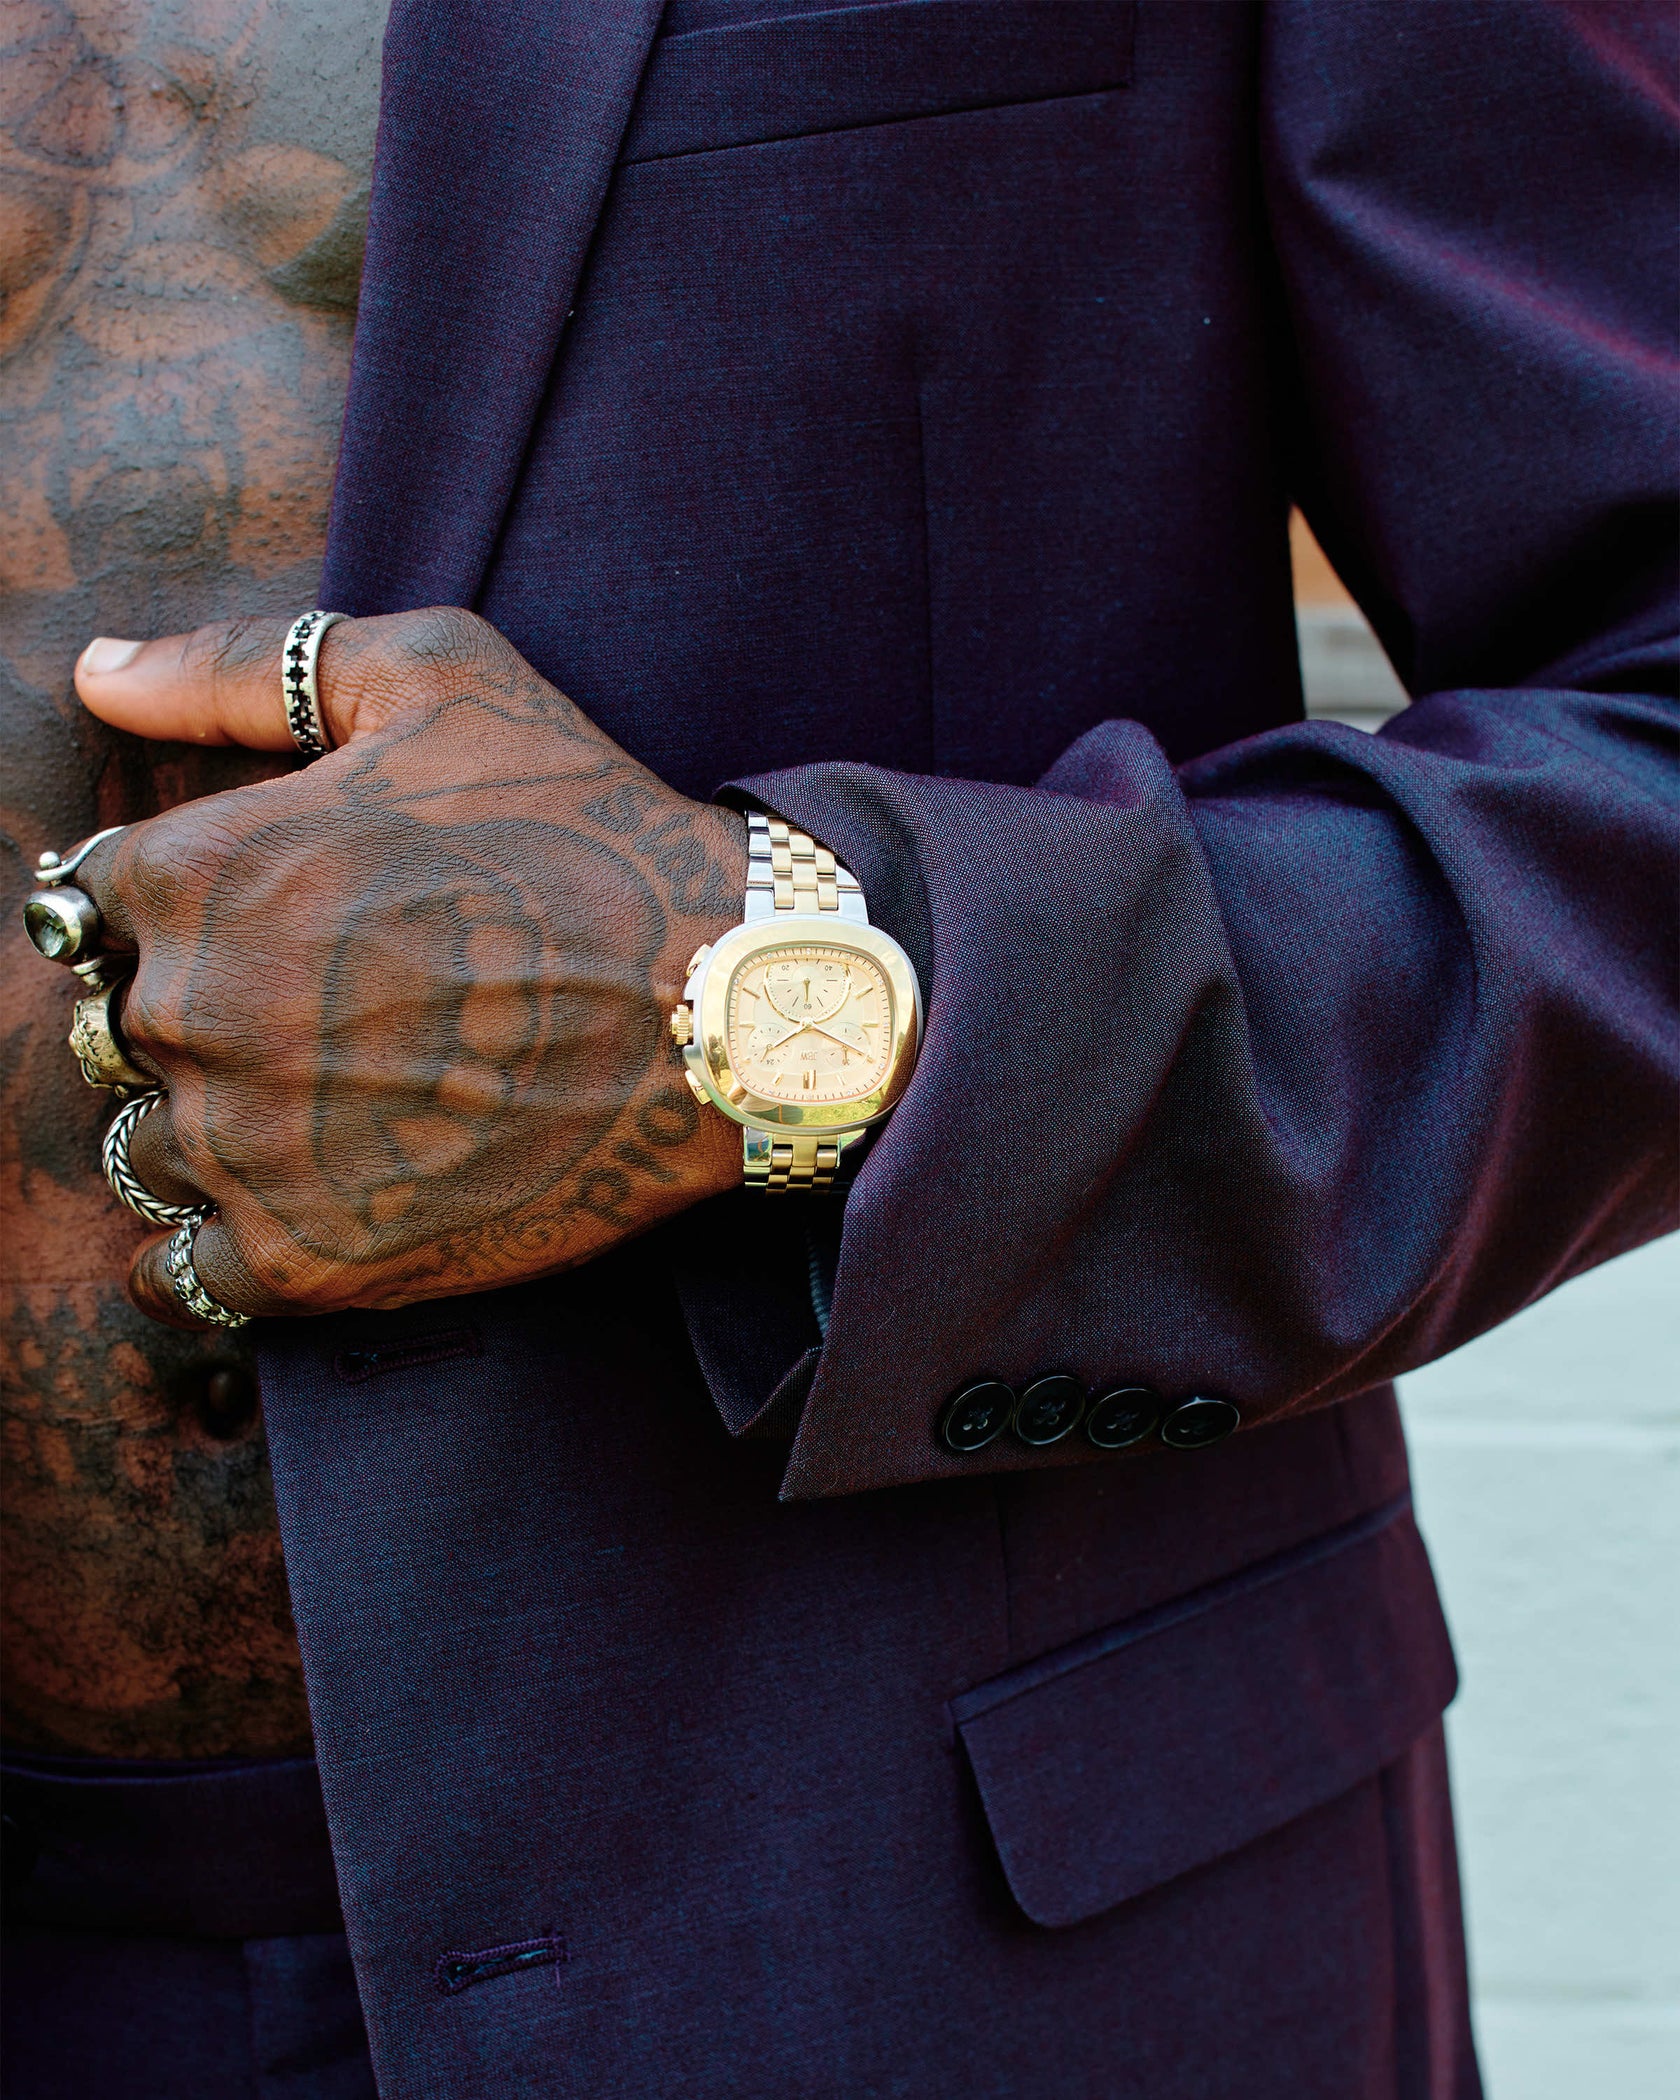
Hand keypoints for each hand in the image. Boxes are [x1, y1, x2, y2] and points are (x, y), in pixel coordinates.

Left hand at [72, 610, 746, 1328]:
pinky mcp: (308, 1258)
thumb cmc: (587, 829)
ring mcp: (248, 1148)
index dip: (188, 902)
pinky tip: (281, 1201)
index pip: (99, 902)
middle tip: (332, 1003)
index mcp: (204, 867)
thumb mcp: (438, 677)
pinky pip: (179, 1274)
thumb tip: (100, 672)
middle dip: (208, 1010)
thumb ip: (247, 665)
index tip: (275, 916)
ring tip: (338, 1096)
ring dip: (216, 1124)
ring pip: (152, 1142)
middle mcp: (198, 1012)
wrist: (720, 1008)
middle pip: (126, 1025)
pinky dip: (206, 1247)